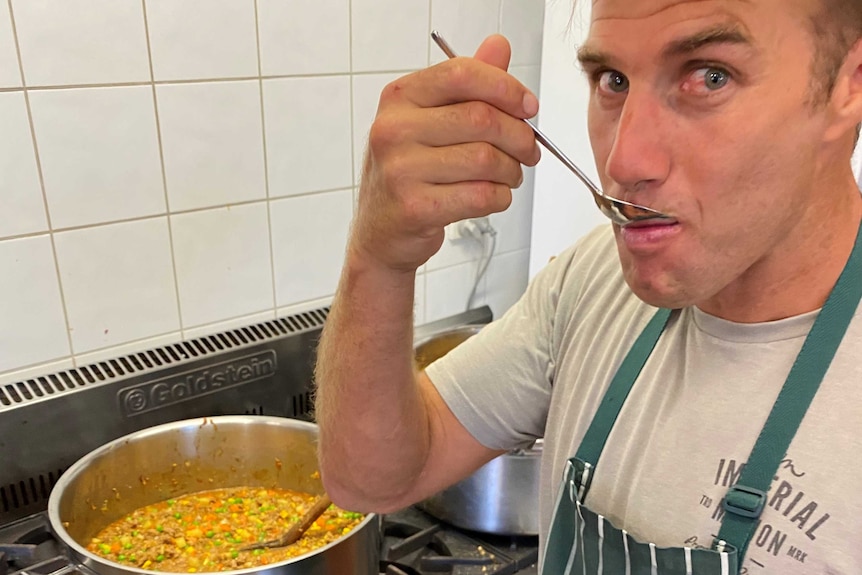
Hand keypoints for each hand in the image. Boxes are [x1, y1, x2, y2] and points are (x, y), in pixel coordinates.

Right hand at [350, 35, 540, 272]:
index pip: (462, 74)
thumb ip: (465, 84)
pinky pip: (481, 195)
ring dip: (512, 171)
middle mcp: (394, 130)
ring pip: (486, 159)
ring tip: (509, 176)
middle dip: (519, 136)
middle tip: (528, 150)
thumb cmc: (409, 172)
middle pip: (482, 119)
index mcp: (399, 98)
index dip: (506, 88)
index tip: (528, 107)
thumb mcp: (429, 120)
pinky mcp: (415, 207)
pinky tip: (494, 196)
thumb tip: (499, 46)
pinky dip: (500, 197)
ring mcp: (400, 170)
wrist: (381, 231)